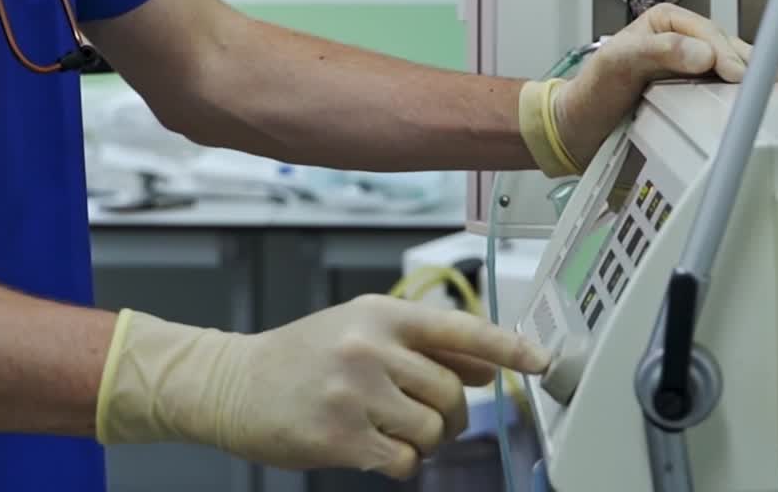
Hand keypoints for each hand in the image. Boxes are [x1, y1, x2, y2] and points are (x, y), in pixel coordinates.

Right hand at [96, 296, 548, 479]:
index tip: (542, 362)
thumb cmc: (303, 354)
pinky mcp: (341, 437)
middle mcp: (372, 346)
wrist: (235, 382)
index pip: (459, 328)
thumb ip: (423, 343)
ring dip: (424, 441)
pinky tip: (374, 449)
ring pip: (433, 431)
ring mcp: (356, 392)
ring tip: (393, 430)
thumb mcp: (362, 329)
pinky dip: (400, 465)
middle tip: (428, 418)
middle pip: (452, 392)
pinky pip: (404, 463)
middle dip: (452, 414)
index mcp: (382, 313)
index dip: (507, 346)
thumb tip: (485, 363)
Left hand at [553, 4, 777, 168]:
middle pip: (727, 48)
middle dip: (751, 63)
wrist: (580, 128)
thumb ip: (655, 51)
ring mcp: (691, 68)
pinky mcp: (694, 93)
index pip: (706, 33)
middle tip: (777, 79)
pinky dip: (747, 91)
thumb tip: (699, 51)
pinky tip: (770, 94)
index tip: (737, 74)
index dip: (724, 52)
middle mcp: (681, 41)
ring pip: (732, 67)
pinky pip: (725, 88)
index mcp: (664, 24)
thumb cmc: (592, 91)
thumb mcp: (616, 63)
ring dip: (757, 76)